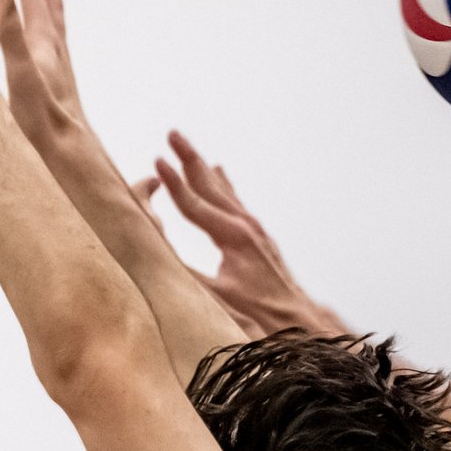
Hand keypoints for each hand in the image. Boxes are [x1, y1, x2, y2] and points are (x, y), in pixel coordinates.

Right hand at [0, 0, 94, 146]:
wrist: (67, 152)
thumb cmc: (41, 121)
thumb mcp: (22, 74)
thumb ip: (14, 39)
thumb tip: (7, 0)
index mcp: (43, 44)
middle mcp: (54, 49)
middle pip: (49, 1)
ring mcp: (58, 65)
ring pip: (53, 19)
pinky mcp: (56, 81)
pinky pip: (51, 40)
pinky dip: (44, 25)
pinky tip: (40, 34)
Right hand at [142, 132, 349, 338]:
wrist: (294, 316)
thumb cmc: (255, 310)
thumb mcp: (215, 297)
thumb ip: (186, 276)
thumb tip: (156, 262)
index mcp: (232, 236)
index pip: (194, 204)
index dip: (173, 183)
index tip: (157, 160)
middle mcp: (245, 225)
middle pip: (210, 184)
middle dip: (190, 158)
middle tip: (173, 134)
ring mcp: (253, 228)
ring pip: (223, 190)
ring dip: (203, 167)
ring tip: (188, 147)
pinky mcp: (257, 235)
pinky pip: (234, 200)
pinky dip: (223, 184)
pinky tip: (220, 173)